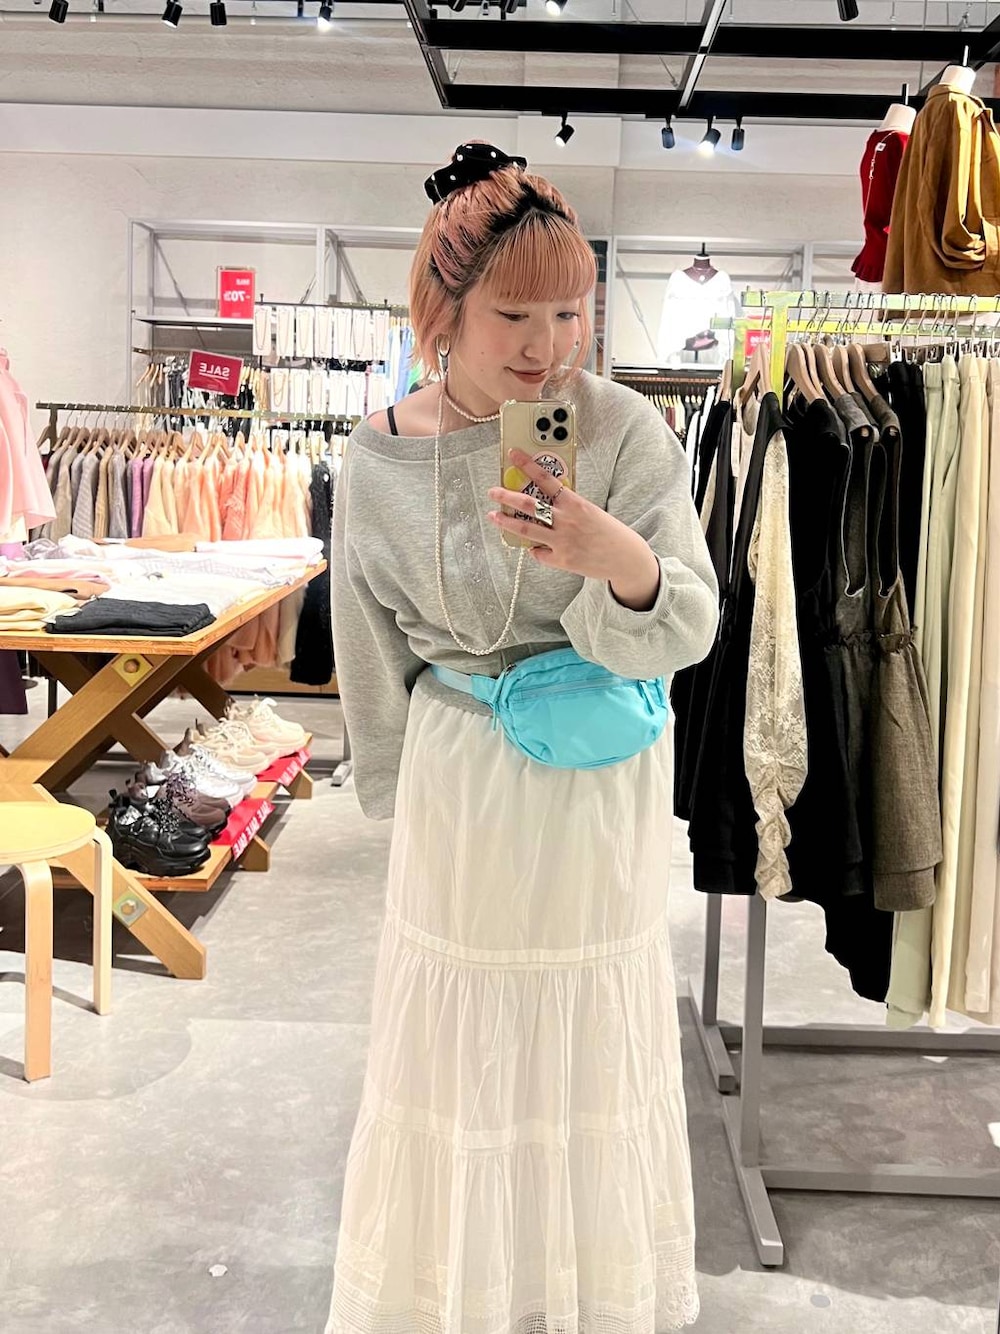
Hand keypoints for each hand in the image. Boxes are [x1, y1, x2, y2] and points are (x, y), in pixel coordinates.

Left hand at [486, 448, 654, 589]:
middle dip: (506, 496)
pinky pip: (538, 554)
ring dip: (506, 522)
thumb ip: (567, 507)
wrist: (625, 558)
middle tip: (492, 491)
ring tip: (493, 516)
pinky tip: (535, 547)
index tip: (513, 454)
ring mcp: (562, 541)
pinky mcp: (562, 560)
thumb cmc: (608, 532)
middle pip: (529, 505)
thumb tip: (543, 505)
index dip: (528, 465)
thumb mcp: (590, 511)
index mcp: (575, 503)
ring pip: (526, 529)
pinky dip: (534, 549)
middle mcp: (567, 521)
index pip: (546, 479)